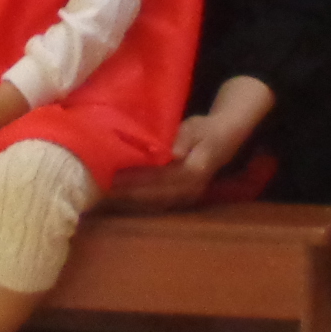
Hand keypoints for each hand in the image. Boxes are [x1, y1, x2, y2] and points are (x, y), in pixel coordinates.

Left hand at [106, 114, 232, 211]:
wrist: (222, 140)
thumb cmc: (203, 130)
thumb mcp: (194, 128)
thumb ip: (183, 139)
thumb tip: (173, 154)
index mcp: (194, 170)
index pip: (162, 178)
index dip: (140, 180)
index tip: (118, 177)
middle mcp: (192, 188)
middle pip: (158, 194)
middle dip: (131, 193)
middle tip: (107, 188)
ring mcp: (190, 196)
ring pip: (158, 202)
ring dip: (135, 200)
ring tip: (112, 195)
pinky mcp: (185, 198)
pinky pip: (162, 203)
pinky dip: (143, 202)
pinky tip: (126, 198)